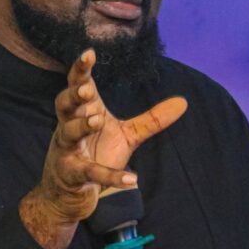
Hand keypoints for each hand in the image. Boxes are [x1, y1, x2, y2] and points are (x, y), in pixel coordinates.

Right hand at [21, 50, 186, 248]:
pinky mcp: (73, 176)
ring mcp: (68, 151)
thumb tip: (184, 102)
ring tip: (97, 120)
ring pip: (69, 134)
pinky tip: (132, 180)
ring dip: (81, 126)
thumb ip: (152, 119)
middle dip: (73, 95)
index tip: (89, 54)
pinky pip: (90, 173)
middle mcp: (69, 127)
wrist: (66, 195)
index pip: (77, 85)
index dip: (80, 70)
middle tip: (87, 90)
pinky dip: (111, 176)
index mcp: (83, 112)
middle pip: (64, 105)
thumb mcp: (127, 136)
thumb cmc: (95, 154)